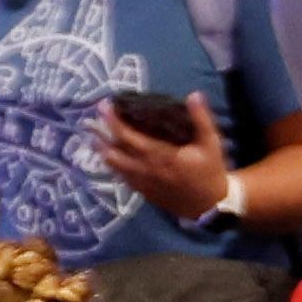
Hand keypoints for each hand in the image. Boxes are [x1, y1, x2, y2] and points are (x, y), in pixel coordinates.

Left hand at [98, 108, 238, 221]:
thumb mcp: (211, 144)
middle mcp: (146, 170)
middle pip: (115, 152)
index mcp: (160, 155)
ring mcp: (143, 183)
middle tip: (89, 122)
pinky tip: (108, 159)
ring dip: (103, 152)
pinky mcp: (144, 192)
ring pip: (116, 166)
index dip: (114, 122)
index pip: (130, 137)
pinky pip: (123, 178)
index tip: (103, 107)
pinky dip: (113, 166)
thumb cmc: (210, 172)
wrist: (210, 207)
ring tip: (93, 139)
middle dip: (101, 136)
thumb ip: (201, 119)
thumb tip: (194, 94)